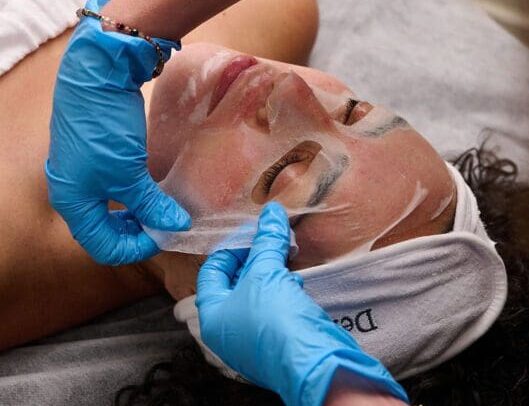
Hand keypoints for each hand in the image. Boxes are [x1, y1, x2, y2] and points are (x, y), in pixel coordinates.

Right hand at [46, 0, 190, 264]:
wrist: (97, 74)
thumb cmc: (105, 127)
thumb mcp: (129, 172)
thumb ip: (152, 204)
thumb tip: (178, 226)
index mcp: (73, 203)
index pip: (104, 247)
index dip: (136, 248)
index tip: (165, 236)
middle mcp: (75, 194)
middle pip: (106, 232)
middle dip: (138, 232)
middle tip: (166, 225)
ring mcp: (85, 176)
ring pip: (112, 212)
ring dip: (138, 215)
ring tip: (163, 211)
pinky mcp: (97, 160)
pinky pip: (115, 192)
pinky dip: (135, 198)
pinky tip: (153, 193)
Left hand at [196, 202, 407, 405]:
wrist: (314, 364)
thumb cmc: (275, 320)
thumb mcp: (267, 273)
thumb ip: (267, 241)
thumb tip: (272, 211)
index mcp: (212, 316)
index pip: (212, 272)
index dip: (231, 249)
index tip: (252, 234)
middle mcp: (228, 330)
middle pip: (234, 283)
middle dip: (254, 258)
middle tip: (270, 239)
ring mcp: (252, 339)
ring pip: (256, 295)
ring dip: (270, 273)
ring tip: (285, 257)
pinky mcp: (276, 341)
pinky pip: (274, 309)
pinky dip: (282, 292)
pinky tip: (296, 284)